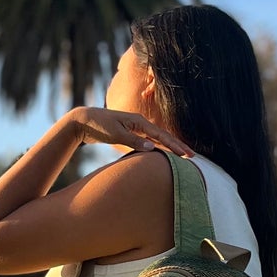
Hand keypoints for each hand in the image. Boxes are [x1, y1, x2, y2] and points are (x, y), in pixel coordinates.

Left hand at [67, 106, 193, 155]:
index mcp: (139, 121)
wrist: (83, 120)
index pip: (162, 135)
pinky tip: (162, 154)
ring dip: (168, 147)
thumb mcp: (116, 133)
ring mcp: (135, 128)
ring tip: (182, 155)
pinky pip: (147, 142)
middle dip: (177, 146)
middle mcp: (139, 124)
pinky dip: (156, 147)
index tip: (187, 154)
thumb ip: (134, 141)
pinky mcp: (129, 134)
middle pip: (163, 136)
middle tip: (192, 156)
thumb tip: (153, 148)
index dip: (175, 145)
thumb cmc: (99, 125)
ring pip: (156, 139)